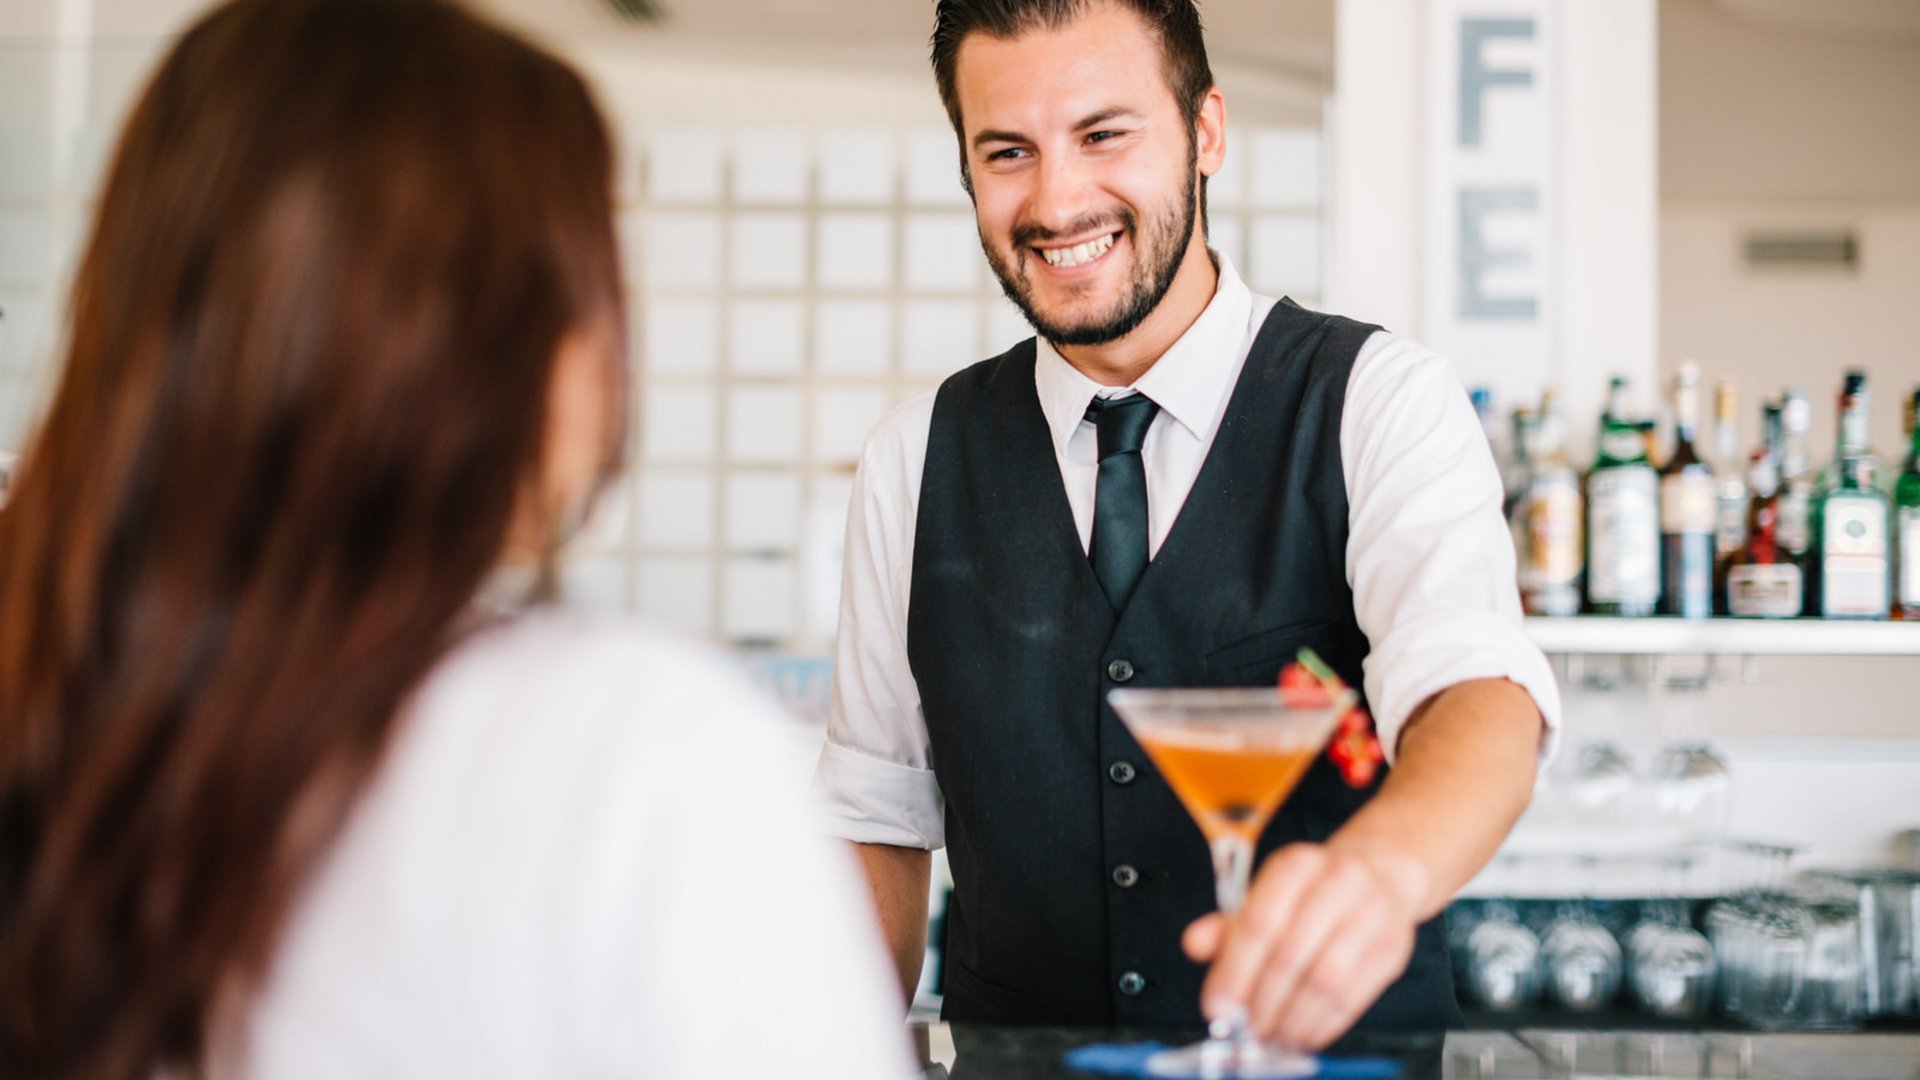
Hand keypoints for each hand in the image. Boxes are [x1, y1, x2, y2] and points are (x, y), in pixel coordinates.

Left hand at [1182, 843, 1419, 1049]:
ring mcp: (1371, 914)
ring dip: (1292, 1018)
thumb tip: (1194, 945)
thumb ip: (1228, 925)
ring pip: (1324, 981)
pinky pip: (1353, 997)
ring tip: (1273, 1034)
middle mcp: (1337, 882)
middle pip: (1290, 955)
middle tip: (1246, 1028)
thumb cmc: (1312, 893)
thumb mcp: (1267, 896)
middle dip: (1262, 1001)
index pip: (1259, 924)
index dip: (1234, 971)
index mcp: (1295, 865)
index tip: (1217, 1007)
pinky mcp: (1392, 948)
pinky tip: (1304, 1034)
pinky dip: (1323, 1024)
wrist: (1380, 874)